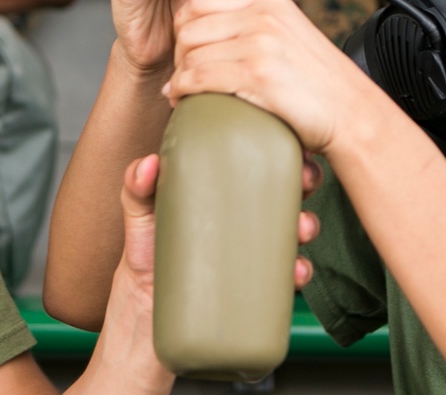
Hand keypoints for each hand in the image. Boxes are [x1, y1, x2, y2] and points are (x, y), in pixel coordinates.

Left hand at [117, 152, 321, 296]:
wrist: (146, 304)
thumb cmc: (147, 247)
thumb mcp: (140, 210)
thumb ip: (137, 185)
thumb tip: (148, 165)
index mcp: (224, 186)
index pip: (258, 158)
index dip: (282, 146)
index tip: (293, 140)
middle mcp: (246, 213)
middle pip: (287, 188)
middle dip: (306, 180)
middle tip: (305, 180)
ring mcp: (254, 248)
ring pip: (295, 228)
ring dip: (308, 224)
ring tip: (301, 227)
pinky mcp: (257, 282)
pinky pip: (289, 274)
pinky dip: (300, 271)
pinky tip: (297, 270)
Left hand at [164, 0, 382, 154]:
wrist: (351, 113)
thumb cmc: (317, 82)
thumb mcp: (287, 34)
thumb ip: (253, 23)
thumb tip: (206, 29)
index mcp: (269, 0)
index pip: (201, 0)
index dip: (184, 26)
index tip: (187, 48)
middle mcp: (263, 16)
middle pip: (189, 26)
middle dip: (179, 53)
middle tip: (183, 74)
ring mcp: (259, 44)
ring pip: (190, 54)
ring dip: (179, 76)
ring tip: (182, 91)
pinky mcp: (256, 75)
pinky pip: (198, 77)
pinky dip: (183, 91)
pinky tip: (185, 99)